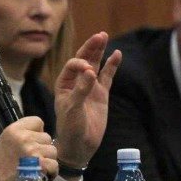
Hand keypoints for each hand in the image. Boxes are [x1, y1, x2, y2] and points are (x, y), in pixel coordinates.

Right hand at [0, 116, 56, 180]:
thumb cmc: (1, 165)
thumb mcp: (5, 141)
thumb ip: (21, 133)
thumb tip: (39, 131)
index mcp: (14, 130)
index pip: (37, 121)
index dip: (37, 132)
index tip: (32, 143)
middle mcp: (23, 137)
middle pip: (47, 137)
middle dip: (43, 148)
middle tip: (34, 159)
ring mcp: (32, 150)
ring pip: (53, 150)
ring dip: (48, 160)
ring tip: (38, 168)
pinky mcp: (40, 163)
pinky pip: (54, 164)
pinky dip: (51, 172)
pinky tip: (43, 175)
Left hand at [53, 32, 121, 171]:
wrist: (80, 145)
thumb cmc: (70, 128)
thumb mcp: (72, 109)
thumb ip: (81, 90)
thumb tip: (90, 71)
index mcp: (64, 84)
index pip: (72, 66)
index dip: (80, 64)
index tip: (88, 71)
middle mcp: (76, 82)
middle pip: (84, 59)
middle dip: (90, 47)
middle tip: (99, 35)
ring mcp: (90, 87)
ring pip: (95, 65)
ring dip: (99, 51)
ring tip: (104, 36)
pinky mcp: (101, 94)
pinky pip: (107, 76)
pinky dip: (112, 66)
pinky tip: (117, 54)